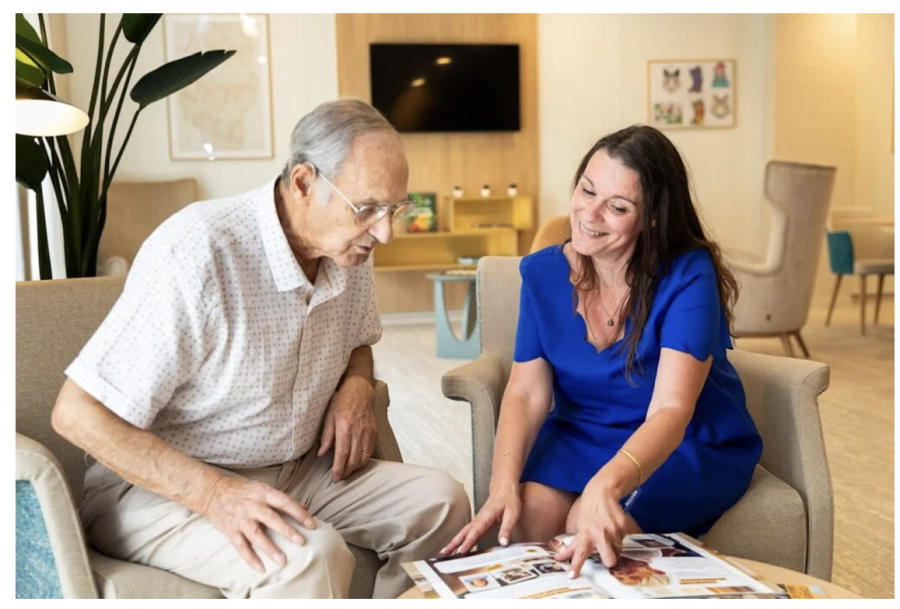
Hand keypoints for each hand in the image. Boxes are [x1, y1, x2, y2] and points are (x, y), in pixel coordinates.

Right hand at [201, 475, 315, 572]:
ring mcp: (240, 519)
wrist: (212, 492)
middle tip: (301, 541)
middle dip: (286, 530)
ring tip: (283, 560)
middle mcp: (252, 506)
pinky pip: (241, 546)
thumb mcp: (262, 488)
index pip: (284, 502)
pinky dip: (250, 558)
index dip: (298, 513)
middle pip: (271, 518)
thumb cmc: (242, 490)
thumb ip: (281, 498)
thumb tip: (304, 507)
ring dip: (270, 548)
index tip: (311, 524)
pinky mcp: (230, 530)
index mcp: (262, 493)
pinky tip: (261, 568)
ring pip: (256, 535)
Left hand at [317, 375, 376, 481]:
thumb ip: (326, 437)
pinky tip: (357, 463)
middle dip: (346, 472)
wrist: (359, 390)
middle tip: (339, 478)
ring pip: (363, 458)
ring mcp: (368, 432)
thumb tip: (321, 454)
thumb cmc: (341, 401)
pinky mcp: (374, 432)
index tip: (335, 478)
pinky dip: (363, 460)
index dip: (338, 469)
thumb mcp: (328, 416)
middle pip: (353, 459)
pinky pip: (370, 451)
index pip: (342, 454)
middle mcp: (358, 432)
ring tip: (347, 472)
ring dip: (355, 468)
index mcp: (344, 427)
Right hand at [439, 484, 520, 555]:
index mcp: (486, 517)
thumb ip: (507, 528)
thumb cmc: (508, 500)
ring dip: (454, 543)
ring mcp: (477, 522)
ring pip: (463, 534)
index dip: (468, 542)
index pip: (475, 531)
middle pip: (463, 533)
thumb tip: (503, 543)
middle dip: (453, 543)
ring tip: (445, 553)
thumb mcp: (512, 514)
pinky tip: (458, 549)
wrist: (504, 490)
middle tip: (444, 554)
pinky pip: (468, 534)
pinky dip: (461, 541)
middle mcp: (478, 519)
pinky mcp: (479, 525)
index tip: (461, 552)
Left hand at [554, 479, 628, 576]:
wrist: (602, 492)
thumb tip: (559, 558)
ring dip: (614, 545)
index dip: (576, 566)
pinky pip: (624, 539)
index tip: (572, 576)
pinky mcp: (623, 525)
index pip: (579, 553)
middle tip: (607, 555)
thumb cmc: (588, 511)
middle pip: (610, 559)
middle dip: (610, 561)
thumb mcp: (579, 527)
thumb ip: (572, 546)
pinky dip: (619, 535)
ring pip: (618, 549)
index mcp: (585, 535)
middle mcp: (599, 534)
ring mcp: (613, 530)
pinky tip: (613, 525)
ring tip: (607, 531)